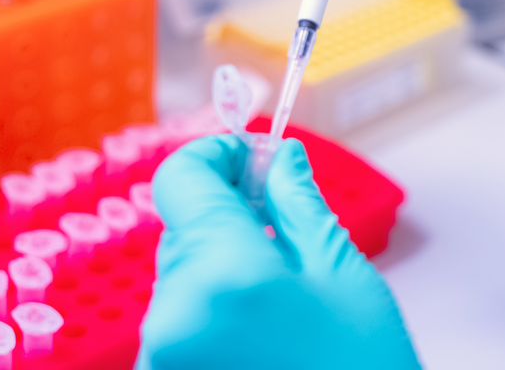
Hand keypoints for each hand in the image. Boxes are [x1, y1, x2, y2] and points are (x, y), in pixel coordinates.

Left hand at [137, 135, 418, 368]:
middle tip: (286, 227)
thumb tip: (278, 159)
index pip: (181, 179)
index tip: (252, 156)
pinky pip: (179, 325)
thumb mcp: (342, 277)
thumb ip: (298, 206)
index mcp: (221, 276)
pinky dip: (212, 313)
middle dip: (229, 218)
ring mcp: (161, 360)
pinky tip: (263, 332)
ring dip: (222, 269)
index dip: (217, 155)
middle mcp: (172, 318)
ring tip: (285, 300)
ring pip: (180, 280)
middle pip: (183, 232)